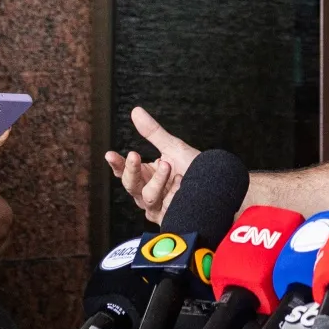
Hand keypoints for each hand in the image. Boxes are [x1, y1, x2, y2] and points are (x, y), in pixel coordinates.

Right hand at [102, 107, 199, 223]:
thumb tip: (135, 111)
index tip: (110, 154)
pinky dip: (174, 194)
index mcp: (145, 176)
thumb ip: (153, 132)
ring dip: (157, 180)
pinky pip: (166, 208)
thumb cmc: (195, 167)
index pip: (124, 171)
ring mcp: (159, 207)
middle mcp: (148, 193)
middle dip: (131, 170)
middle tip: (134, 155)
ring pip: (148, 197)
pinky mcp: (171, 217)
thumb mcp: (172, 147)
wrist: (218, 184)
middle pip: (130, 185)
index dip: (116, 164)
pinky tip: (182, 184)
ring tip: (169, 165)